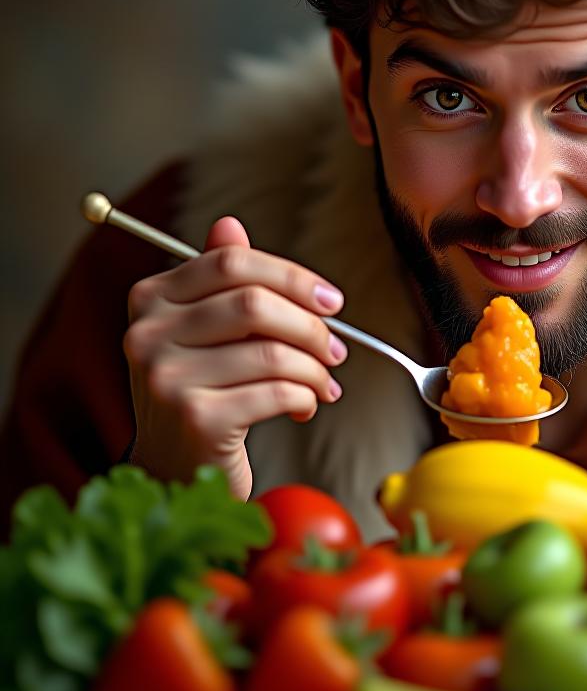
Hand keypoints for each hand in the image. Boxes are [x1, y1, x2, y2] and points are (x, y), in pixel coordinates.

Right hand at [123, 216, 346, 498]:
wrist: (175, 467)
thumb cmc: (202, 387)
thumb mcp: (204, 329)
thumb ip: (218, 277)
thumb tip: (229, 223)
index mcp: (150, 299)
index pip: (232, 263)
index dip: (292, 276)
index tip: (331, 301)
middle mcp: (147, 335)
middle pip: (255, 304)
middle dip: (311, 327)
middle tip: (336, 349)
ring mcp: (166, 378)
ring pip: (273, 353)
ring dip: (315, 369)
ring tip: (325, 382)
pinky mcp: (194, 419)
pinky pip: (276, 392)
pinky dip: (306, 397)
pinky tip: (307, 405)